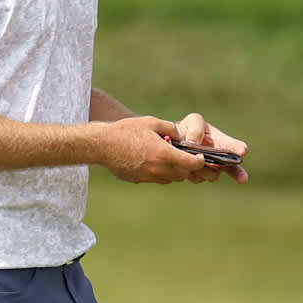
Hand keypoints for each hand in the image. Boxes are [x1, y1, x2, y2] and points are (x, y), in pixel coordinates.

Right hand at [97, 116, 211, 183]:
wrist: (102, 145)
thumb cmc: (126, 130)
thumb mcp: (151, 123)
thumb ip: (170, 129)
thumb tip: (181, 136)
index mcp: (164, 154)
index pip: (191, 164)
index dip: (199, 161)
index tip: (199, 157)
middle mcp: (158, 169)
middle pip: (183, 174)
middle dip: (188, 167)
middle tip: (187, 158)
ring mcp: (148, 177)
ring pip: (170, 179)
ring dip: (175, 171)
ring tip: (170, 159)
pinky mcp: (139, 180)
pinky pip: (156, 179)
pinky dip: (161, 173)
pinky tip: (154, 162)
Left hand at [174, 112, 249, 183]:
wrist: (174, 142)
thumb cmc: (188, 129)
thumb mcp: (194, 122)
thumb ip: (196, 130)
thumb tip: (193, 143)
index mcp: (223, 142)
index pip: (236, 147)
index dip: (238, 148)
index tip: (242, 150)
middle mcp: (220, 159)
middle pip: (233, 169)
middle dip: (238, 173)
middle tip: (243, 178)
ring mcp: (209, 169)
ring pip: (212, 175)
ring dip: (205, 170)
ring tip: (195, 163)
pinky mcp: (197, 177)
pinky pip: (197, 178)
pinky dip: (192, 173)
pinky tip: (186, 166)